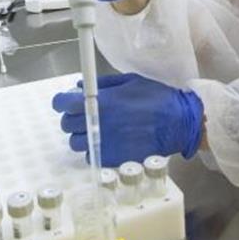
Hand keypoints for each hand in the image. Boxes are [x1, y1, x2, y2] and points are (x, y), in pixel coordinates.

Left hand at [51, 73, 203, 165]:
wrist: (177, 123)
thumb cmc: (155, 98)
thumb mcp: (128, 81)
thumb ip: (102, 84)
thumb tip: (79, 87)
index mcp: (100, 101)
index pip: (63, 103)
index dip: (61, 102)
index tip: (64, 102)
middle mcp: (98, 123)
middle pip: (66, 124)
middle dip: (72, 118)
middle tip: (83, 114)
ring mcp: (104, 143)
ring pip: (76, 143)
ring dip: (81, 135)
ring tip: (95, 129)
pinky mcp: (112, 158)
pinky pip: (91, 156)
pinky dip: (94, 149)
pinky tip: (107, 141)